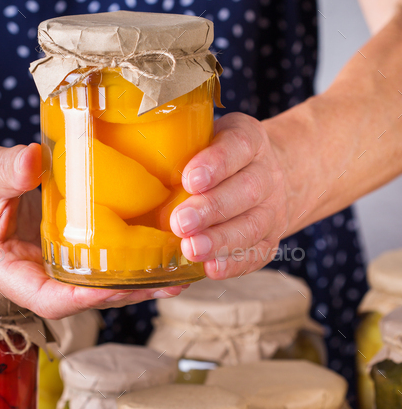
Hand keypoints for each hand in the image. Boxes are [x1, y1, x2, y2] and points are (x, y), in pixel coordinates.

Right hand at [0, 142, 185, 318]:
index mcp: (8, 273)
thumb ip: (4, 171)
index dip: (85, 298)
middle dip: (127, 295)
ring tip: (179, 274)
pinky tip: (161, 248)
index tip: (118, 288)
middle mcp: (35, 278)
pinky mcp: (68, 251)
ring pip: (98, 285)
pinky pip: (100, 262)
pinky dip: (129, 259)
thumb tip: (30, 160)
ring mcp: (54, 267)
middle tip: (168, 284)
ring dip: (137, 282)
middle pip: (84, 299)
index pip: (50, 300)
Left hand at [170, 113, 289, 278]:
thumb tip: (136, 169)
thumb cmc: (216, 159)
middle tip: (180, 223)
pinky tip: (210, 269)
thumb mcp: (203, 139)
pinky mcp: (270, 239)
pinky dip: (233, 264)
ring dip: (220, 240)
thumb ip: (180, 149)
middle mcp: (267, 174)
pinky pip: (256, 254)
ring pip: (252, 226)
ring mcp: (273, 209)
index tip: (189, 180)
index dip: (216, 163)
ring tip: (191, 249)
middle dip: (212, 208)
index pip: (238, 146)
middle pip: (247, 191)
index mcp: (249, 141)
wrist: (264, 176)